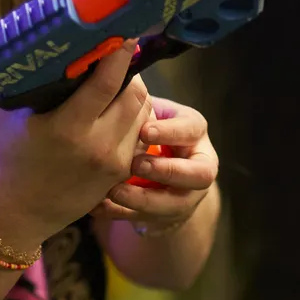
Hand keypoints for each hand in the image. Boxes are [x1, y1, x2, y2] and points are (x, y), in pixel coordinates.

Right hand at [0, 41, 154, 248]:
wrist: (19, 209)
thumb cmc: (12, 154)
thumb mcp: (13, 114)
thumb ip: (34, 82)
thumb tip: (48, 44)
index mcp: (67, 127)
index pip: (107, 83)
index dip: (119, 54)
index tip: (123, 33)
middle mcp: (97, 145)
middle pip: (135, 95)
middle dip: (130, 73)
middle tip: (116, 61)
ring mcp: (113, 163)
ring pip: (144, 115)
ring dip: (135, 95)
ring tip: (116, 85)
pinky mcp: (120, 174)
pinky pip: (139, 136)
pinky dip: (134, 119)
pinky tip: (116, 112)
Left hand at [91, 97, 217, 233]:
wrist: (158, 171)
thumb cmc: (149, 131)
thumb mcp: (151, 114)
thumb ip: (138, 103)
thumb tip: (115, 78)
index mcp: (194, 134)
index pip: (193, 129)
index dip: (171, 131)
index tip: (144, 131)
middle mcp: (198, 166)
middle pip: (200, 175)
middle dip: (168, 171)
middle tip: (135, 165)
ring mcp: (187, 196)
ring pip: (176, 205)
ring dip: (144, 200)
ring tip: (113, 190)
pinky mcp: (168, 217)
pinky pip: (148, 221)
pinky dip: (121, 214)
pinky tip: (99, 207)